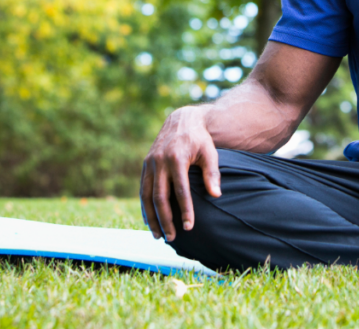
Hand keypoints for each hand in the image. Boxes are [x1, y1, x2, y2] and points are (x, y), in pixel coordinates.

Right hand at [140, 107, 221, 241]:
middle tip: (172, 238)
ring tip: (158, 235)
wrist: (181, 120)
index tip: (188, 227)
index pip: (180, 191)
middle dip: (165, 219)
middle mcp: (159, 161)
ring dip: (151, 217)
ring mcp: (150, 163)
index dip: (184, 210)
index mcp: (176, 158)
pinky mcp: (145, 164)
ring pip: (146, 196)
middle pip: (160, 197)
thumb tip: (216, 195)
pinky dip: (144, 207)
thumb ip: (212, 173)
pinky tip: (149, 221)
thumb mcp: (209, 152)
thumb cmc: (199, 139)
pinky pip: (142, 189)